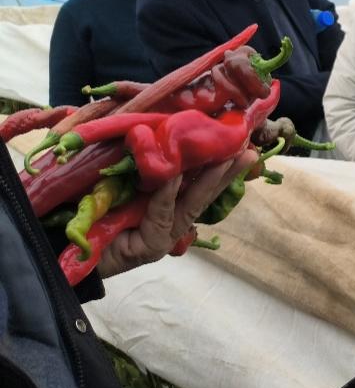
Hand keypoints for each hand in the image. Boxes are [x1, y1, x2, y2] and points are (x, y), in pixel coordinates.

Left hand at [98, 150, 256, 278]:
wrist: (72, 248)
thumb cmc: (95, 212)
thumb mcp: (125, 185)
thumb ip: (146, 171)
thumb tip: (161, 138)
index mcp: (170, 208)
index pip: (200, 186)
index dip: (221, 169)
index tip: (239, 147)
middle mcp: (173, 222)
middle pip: (205, 194)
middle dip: (228, 173)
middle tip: (249, 152)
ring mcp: (166, 235)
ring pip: (193, 203)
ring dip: (211, 179)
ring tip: (229, 158)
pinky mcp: (153, 245)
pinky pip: (162, 212)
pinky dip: (169, 192)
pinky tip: (176, 173)